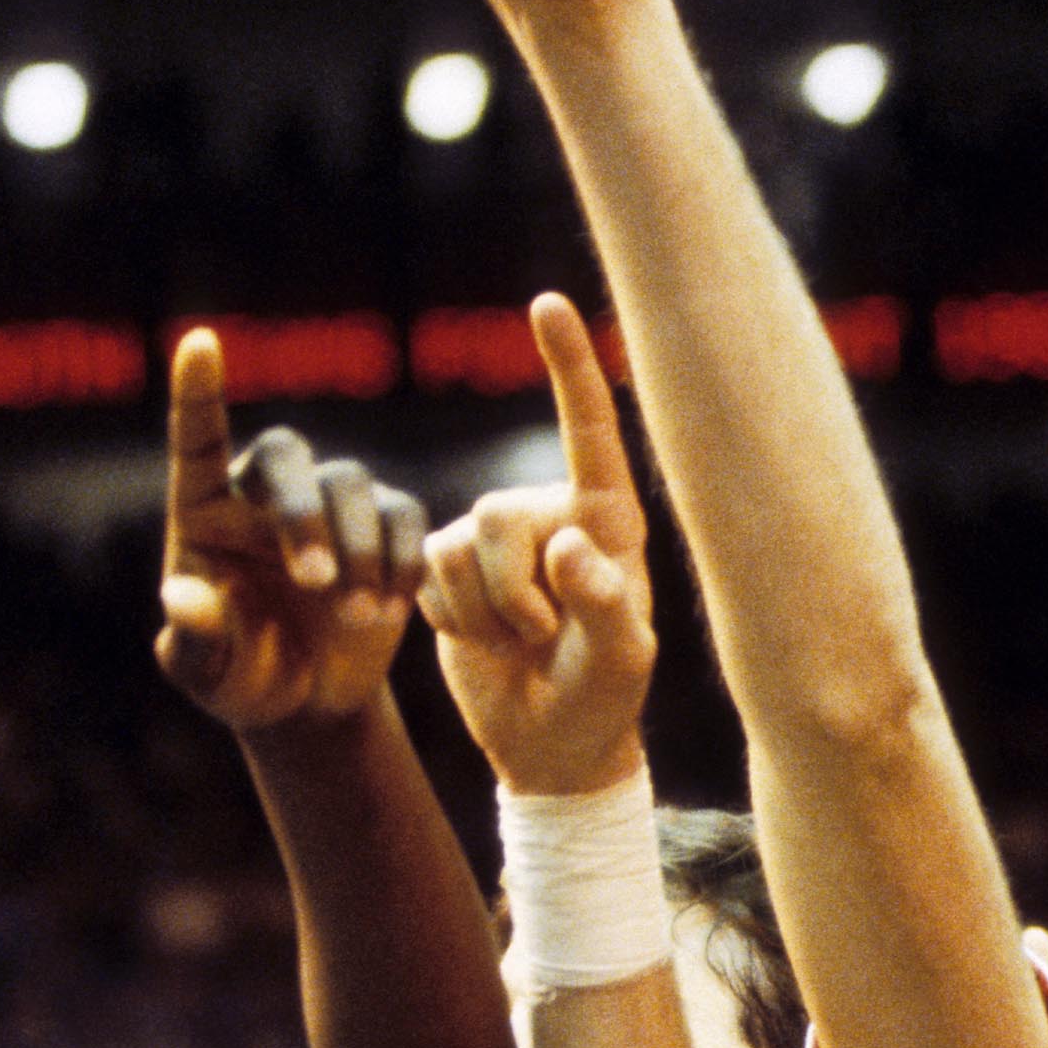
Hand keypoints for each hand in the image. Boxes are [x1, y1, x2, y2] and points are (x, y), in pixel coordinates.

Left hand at [157, 331, 428, 730]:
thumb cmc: (243, 677)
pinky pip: (404, 516)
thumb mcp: (208, 673)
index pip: (198, 440)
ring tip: (356, 615)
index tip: (197, 342)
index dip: (198, 393)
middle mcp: (264, 493)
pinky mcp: (385, 525)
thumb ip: (192, 639)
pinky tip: (389, 608)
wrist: (308, 702)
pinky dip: (400, 560)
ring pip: (351, 485)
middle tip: (316, 581)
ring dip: (360, 549)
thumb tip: (178, 597)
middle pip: (287, 456)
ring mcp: (329, 504)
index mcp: (205, 512)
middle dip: (304, 513)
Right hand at [420, 297, 655, 793]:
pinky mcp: (446, 570)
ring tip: (519, 645)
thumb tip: (569, 545)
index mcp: (606, 518)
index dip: (568, 366)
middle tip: (544, 641)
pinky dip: (451, 620)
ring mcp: (493, 542)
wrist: (549, 744)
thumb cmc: (603, 697)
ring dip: (483, 614)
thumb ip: (606, 602)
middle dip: (512, 594)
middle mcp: (547, 514)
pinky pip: (424, 574)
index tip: (547, 303)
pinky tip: (484, 643)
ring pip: (457, 548)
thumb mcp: (622, 660)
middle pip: (499, 515)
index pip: (590, 430)